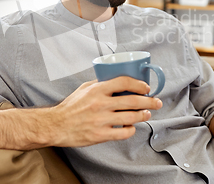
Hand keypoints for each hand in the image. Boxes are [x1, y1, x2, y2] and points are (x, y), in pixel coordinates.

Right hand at [47, 77, 162, 147]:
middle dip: (149, 101)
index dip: (139, 84)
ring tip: (147, 114)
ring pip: (131, 117)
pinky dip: (131, 130)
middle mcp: (101, 104)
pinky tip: (132, 127)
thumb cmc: (70, 107)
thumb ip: (99, 84)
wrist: (56, 125)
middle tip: (156, 102)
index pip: (124, 82)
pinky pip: (123, 133)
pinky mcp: (100, 135)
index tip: (146, 88)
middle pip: (132, 101)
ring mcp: (101, 120)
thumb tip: (114, 79)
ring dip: (143, 115)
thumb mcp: (83, 89)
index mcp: (97, 90)